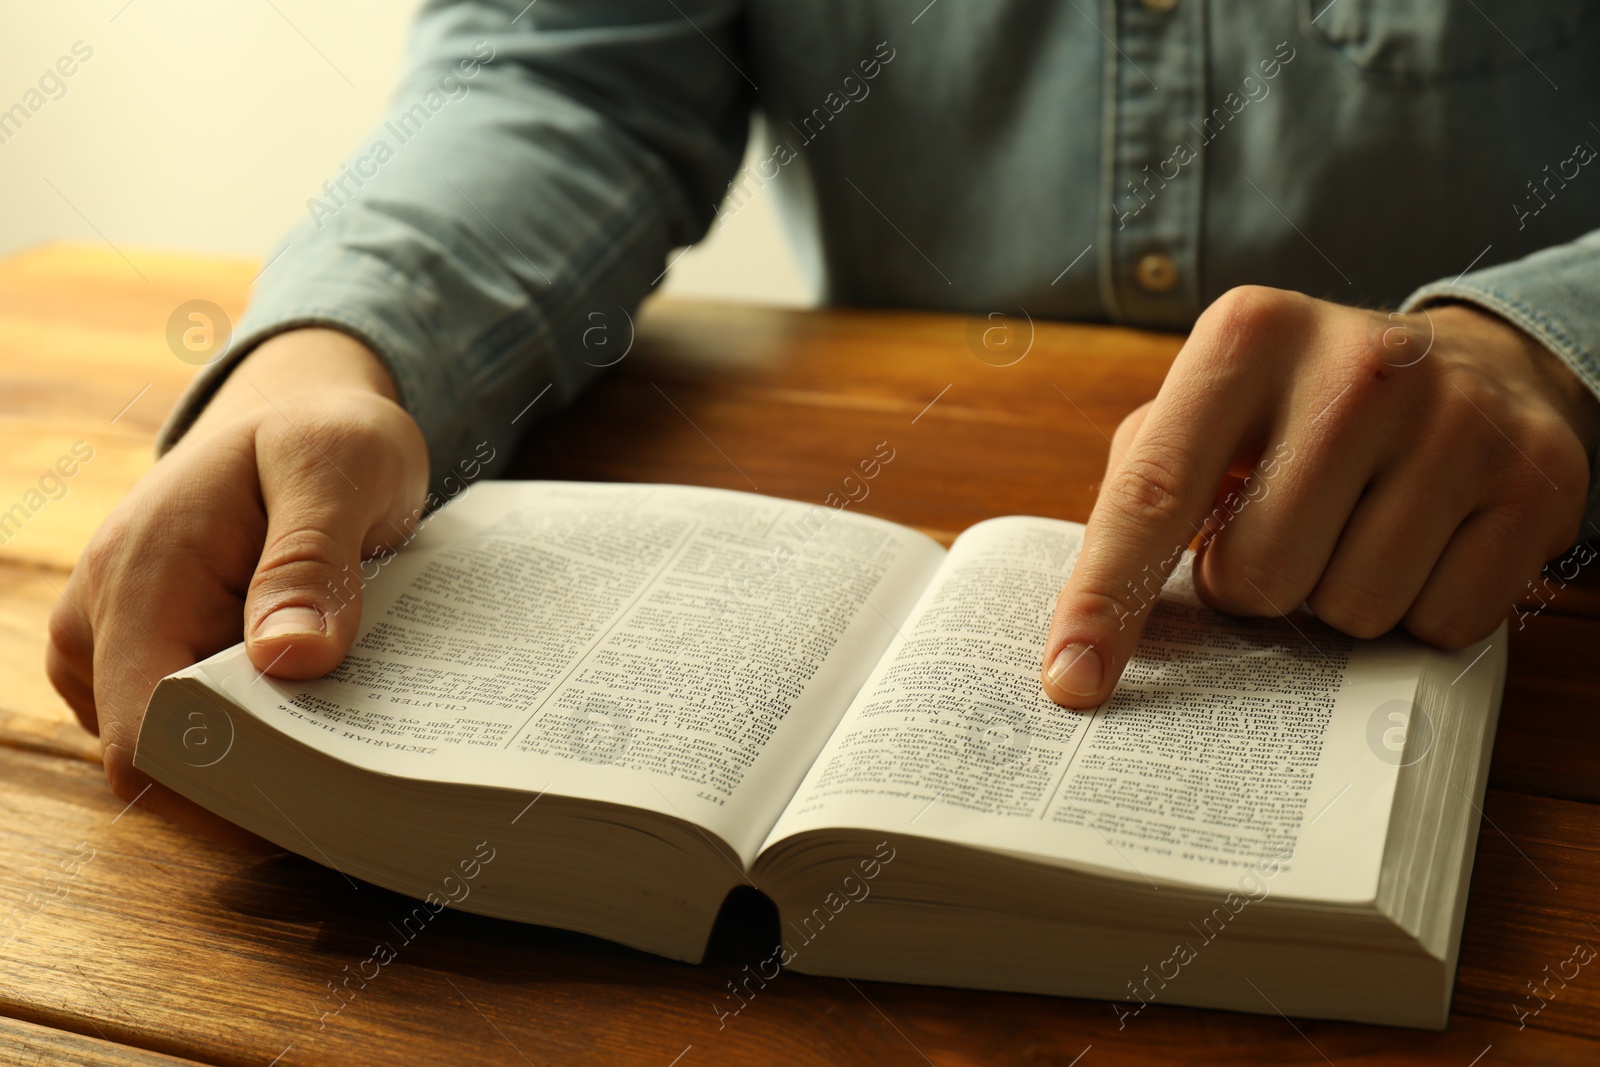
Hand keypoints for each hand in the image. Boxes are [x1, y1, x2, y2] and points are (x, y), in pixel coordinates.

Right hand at [46, 328, 428, 844]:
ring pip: (177, 748)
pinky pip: (189, 724)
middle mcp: (100, 615)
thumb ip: (311, 560)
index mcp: (140, 573)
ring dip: (261, 744)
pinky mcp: (140, 652)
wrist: (299, 410)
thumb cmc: (322, 432)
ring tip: (344, 699)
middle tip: (358, 746)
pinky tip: (317, 691)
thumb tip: (288, 658)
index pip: (147, 729)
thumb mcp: (338, 467)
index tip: (318, 779)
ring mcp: (110, 638)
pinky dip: (253, 724)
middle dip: (257, 765)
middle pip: (164, 754)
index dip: (226, 775)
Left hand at [1041, 286, 1599, 708]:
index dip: (1106, 598)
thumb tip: (1083, 639)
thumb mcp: (1208, 412)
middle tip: (1283, 534)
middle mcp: (1359, 364)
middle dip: (1254, 587)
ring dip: (1336, 601)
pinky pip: (1440, 624)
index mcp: (1248, 337)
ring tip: (1356, 530)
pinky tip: (1426, 543)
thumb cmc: (1301, 414)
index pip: (1153, 494)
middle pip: (1258, 577)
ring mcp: (1460, 419)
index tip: (1071, 680)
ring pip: (1351, 611)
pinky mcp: (1537, 480)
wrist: (1475, 365)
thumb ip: (1142, 494)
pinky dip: (1419, 611)